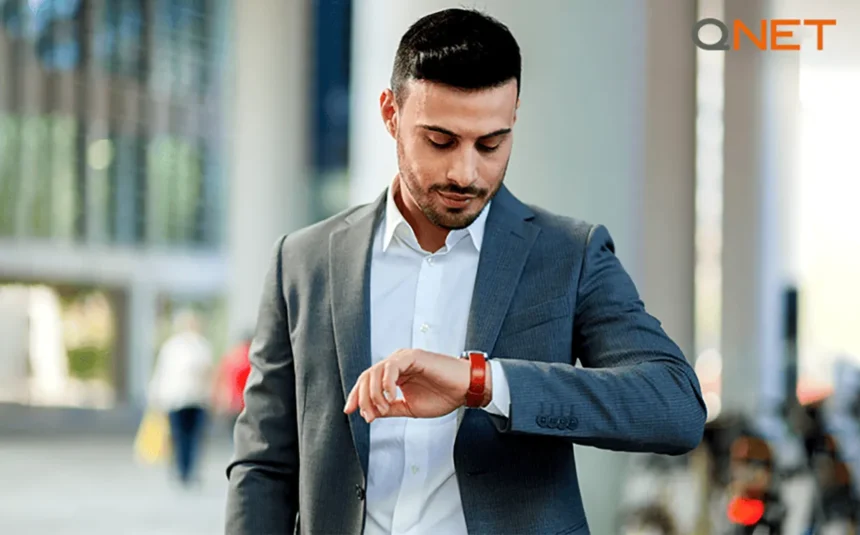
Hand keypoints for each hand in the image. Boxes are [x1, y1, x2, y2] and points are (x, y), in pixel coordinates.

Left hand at [343, 349, 482, 422]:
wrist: (465, 389)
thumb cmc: (443, 396)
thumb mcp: (410, 408)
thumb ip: (390, 408)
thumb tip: (371, 412)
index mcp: (395, 374)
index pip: (368, 382)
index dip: (356, 396)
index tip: (350, 411)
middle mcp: (396, 363)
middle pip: (367, 376)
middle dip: (362, 398)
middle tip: (368, 416)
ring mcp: (403, 358)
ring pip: (375, 371)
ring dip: (374, 394)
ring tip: (383, 409)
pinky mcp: (412, 356)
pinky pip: (391, 367)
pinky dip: (386, 384)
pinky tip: (391, 397)